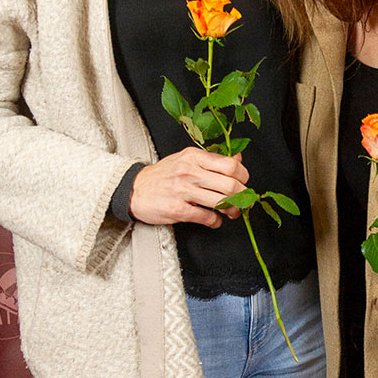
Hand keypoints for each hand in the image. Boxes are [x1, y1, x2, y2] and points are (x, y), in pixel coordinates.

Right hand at [128, 148, 247, 226]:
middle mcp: (189, 171)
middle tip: (243, 201)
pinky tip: (214, 220)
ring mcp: (183, 191)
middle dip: (242, 196)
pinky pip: (207, 217)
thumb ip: (212, 160)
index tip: (243, 183)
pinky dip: (215, 221)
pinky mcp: (178, 209)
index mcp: (194, 156)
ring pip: (221, 202)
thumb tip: (238, 158)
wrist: (134, 189)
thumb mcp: (186, 160)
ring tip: (232, 212)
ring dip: (232, 210)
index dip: (243, 176)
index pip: (230, 165)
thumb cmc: (162, 175)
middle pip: (230, 184)